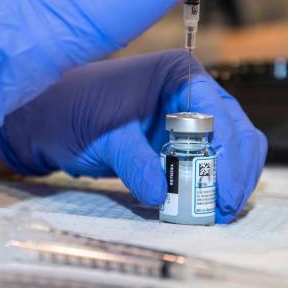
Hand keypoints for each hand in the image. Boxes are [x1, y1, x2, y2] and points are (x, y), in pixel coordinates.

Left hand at [0, 50, 267, 223]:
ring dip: (230, 178)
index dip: (229, 155)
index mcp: (178, 75)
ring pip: (232, 145)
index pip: (220, 114)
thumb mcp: (105, 136)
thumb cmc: (75, 112)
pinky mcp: (182, 138)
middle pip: (236, 130)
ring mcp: (190, 114)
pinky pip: (212, 158)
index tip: (225, 194)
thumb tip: (162, 197)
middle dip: (235, 171)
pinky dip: (214, 180)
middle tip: (224, 210)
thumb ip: (135, 163)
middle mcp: (192, 91)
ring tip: (218, 212)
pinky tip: (204, 203)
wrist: (52, 117)